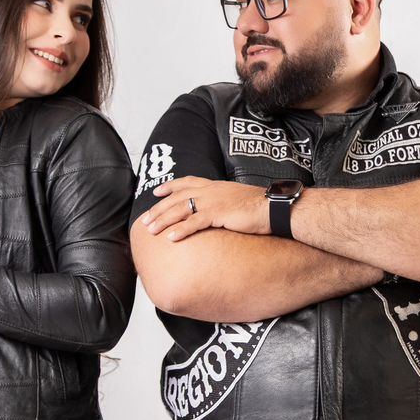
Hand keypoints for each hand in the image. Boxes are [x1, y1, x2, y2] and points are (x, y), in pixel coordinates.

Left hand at [141, 176, 267, 240]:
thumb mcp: (237, 200)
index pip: (187, 182)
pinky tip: (170, 238)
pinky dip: (180, 230)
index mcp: (215, 186)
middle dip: (159, 208)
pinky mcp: (218, 214)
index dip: (170, 186)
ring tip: (151, 230)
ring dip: (163, 220)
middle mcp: (211, 190)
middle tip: (145, 219)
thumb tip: (218, 212)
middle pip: (177, 197)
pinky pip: (194, 222)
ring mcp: (214, 201)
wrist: (274, 208)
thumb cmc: (260, 207)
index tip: (156, 191)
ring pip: (181, 209)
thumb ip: (224, 202)